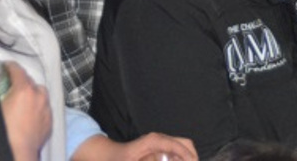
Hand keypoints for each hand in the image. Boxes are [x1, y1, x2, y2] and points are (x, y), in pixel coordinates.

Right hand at [1, 62, 51, 160]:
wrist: (18, 152)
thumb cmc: (5, 131)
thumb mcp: (0, 107)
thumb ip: (1, 94)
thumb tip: (4, 94)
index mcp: (24, 90)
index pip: (18, 71)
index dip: (11, 66)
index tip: (7, 66)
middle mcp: (39, 96)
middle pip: (31, 82)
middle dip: (21, 81)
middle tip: (12, 85)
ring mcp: (46, 108)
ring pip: (41, 94)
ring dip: (32, 93)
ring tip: (22, 98)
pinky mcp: (50, 121)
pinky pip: (44, 108)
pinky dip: (38, 107)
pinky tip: (29, 113)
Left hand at [74, 131, 197, 160]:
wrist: (105, 155)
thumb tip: (164, 160)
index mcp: (154, 141)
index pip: (178, 147)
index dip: (187, 157)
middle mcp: (159, 138)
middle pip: (185, 143)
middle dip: (192, 156)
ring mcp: (159, 141)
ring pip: (182, 146)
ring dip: (186, 157)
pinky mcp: (158, 146)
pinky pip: (175, 150)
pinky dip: (179, 158)